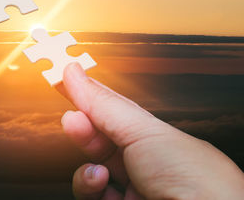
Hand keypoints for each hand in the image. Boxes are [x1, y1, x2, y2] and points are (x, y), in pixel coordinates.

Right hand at [57, 63, 243, 199]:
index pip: (116, 112)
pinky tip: (98, 178)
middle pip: (101, 140)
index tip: (67, 79)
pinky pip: (91, 194)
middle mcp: (145, 165)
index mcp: (157, 141)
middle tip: (69, 113)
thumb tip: (74, 74)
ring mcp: (132, 189)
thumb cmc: (195, 179)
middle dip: (83, 125)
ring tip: (91, 159)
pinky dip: (88, 185)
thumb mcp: (143, 131)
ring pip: (92, 169)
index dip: (90, 96)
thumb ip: (104, 105)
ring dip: (84, 161)